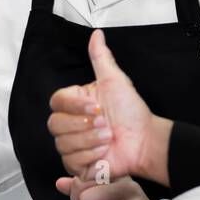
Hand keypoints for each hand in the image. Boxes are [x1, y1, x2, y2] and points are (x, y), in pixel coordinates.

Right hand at [46, 29, 171, 183]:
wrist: (144, 141)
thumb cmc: (132, 112)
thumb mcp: (116, 81)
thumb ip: (101, 58)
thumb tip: (96, 34)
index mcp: (76, 103)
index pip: (56, 102)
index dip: (74, 107)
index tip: (96, 107)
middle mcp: (71, 123)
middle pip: (54, 124)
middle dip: (83, 126)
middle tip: (105, 124)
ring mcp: (72, 144)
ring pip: (62, 144)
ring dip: (90, 141)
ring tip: (109, 138)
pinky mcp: (77, 164)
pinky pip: (70, 161)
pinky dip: (90, 157)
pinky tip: (104, 153)